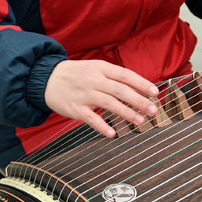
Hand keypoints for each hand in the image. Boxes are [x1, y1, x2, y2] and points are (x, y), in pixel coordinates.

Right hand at [44, 59, 159, 137]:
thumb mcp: (94, 68)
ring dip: (126, 113)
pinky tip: (112, 133)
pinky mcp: (75, 108)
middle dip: (139, 100)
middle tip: (153, 110)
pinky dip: (102, 126)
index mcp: (101, 68)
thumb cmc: (75, 74)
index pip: (125, 75)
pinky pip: (90, 118)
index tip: (155, 92)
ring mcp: (84, 94)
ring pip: (109, 103)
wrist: (46, 78)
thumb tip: (137, 88)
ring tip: (140, 121)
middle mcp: (94, 80)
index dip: (141, 83)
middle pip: (120, 90)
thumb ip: (113, 77)